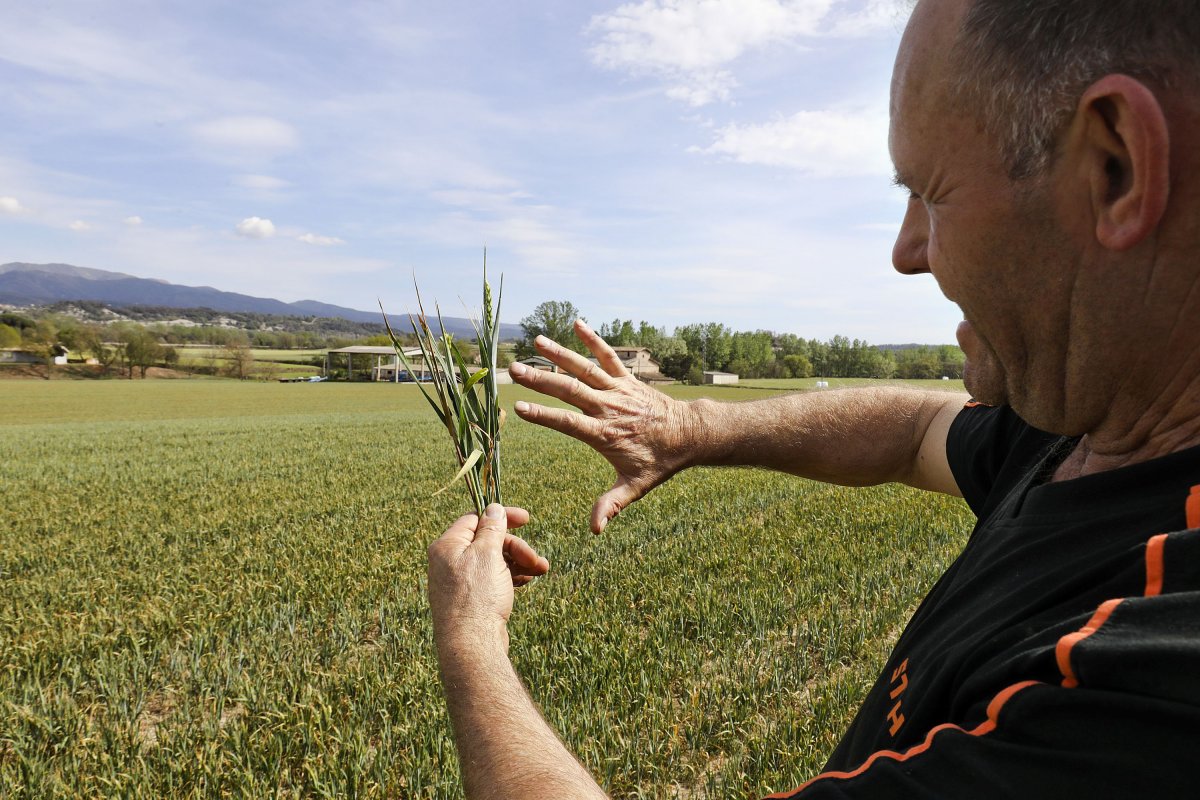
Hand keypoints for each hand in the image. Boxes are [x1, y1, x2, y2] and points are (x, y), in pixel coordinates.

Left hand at [428, 504, 548, 651]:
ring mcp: (459, 582)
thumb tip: (493, 507)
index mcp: (447, 546)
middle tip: (536, 559)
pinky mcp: (470, 599)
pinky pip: (492, 578)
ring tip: (541, 570)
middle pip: (488, 542)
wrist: (472, 645)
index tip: (527, 519)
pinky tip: (528, 580)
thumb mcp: (487, 554)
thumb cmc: (477, 597)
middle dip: (516, 547)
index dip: (501, 517)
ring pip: (494, 561)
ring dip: (519, 562)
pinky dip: (511, 576)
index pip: (475, 520)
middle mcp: (449, 562)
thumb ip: (492, 528)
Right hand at [509, 320, 697, 532]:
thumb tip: (595, 530)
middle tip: (513, 369)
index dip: (543, 415)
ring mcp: (618, 390)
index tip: (519, 407)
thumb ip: (612, 505)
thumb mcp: (635, 487)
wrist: (690, 435)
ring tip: (536, 341)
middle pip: (569, 390)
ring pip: (585, 368)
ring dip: (560, 354)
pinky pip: (609, 356)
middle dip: (540, 380)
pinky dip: (594, 340)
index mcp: (604, 433)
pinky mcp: (627, 380)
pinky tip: (577, 323)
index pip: (567, 423)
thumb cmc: (659, 462)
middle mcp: (608, 408)